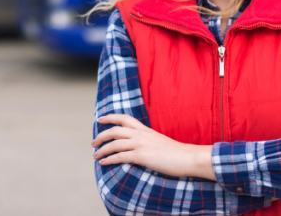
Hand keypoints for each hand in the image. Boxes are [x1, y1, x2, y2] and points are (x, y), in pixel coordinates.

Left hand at [91, 114, 214, 178]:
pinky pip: (120, 156)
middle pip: (114, 130)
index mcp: (145, 129)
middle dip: (101, 135)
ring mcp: (140, 144)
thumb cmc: (176, 152)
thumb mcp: (159, 140)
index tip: (100, 119)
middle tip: (93, 142)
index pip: (124, 118)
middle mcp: (140, 134)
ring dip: (102, 150)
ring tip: (95, 155)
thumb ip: (148, 140)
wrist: (187, 157)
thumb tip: (140, 145)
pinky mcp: (141, 156)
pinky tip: (104, 162)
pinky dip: (109, 159)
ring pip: (114, 144)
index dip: (110, 117)